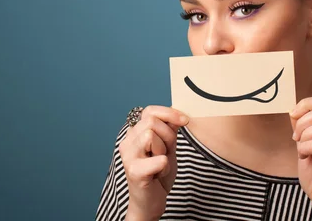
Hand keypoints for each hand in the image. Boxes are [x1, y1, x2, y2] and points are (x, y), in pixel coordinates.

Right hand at [119, 105, 188, 220]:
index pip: (149, 111)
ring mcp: (128, 157)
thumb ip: (169, 130)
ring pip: (151, 136)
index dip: (169, 113)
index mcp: (134, 134)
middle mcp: (127, 142)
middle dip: (168, 136)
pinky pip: (159, 159)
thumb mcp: (167, 147)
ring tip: (161, 163)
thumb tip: (178, 114)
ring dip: (164, 150)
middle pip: (152, 122)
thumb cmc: (158, 173)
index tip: (185, 120)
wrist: (150, 202)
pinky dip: (165, 165)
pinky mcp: (134, 172)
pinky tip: (159, 173)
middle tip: (167, 152)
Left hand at [290, 96, 311, 220]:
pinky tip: (305, 157)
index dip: (306, 104)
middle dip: (304, 120)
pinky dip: (305, 148)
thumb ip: (303, 132)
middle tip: (296, 137)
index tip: (293, 115)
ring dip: (305, 135)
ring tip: (302, 149)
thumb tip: (294, 112)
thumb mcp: (306, 149)